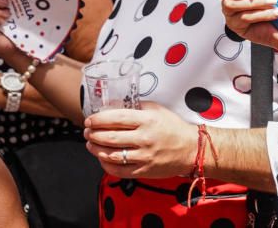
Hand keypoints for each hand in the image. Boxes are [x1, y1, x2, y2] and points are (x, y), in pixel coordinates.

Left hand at [83, 103, 198, 178]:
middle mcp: (144, 139)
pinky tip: (102, 158)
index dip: (99, 119)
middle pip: (110, 137)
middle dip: (93, 134)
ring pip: (111, 154)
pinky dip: (106, 164)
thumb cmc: (174, 128)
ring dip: (95, 149)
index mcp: (147, 120)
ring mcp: (143, 157)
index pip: (116, 118)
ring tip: (90, 144)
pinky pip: (118, 170)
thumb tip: (115, 106)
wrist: (191, 149)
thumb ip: (137, 106)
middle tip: (87, 131)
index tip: (90, 119)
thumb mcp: (157, 110)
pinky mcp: (143, 171)